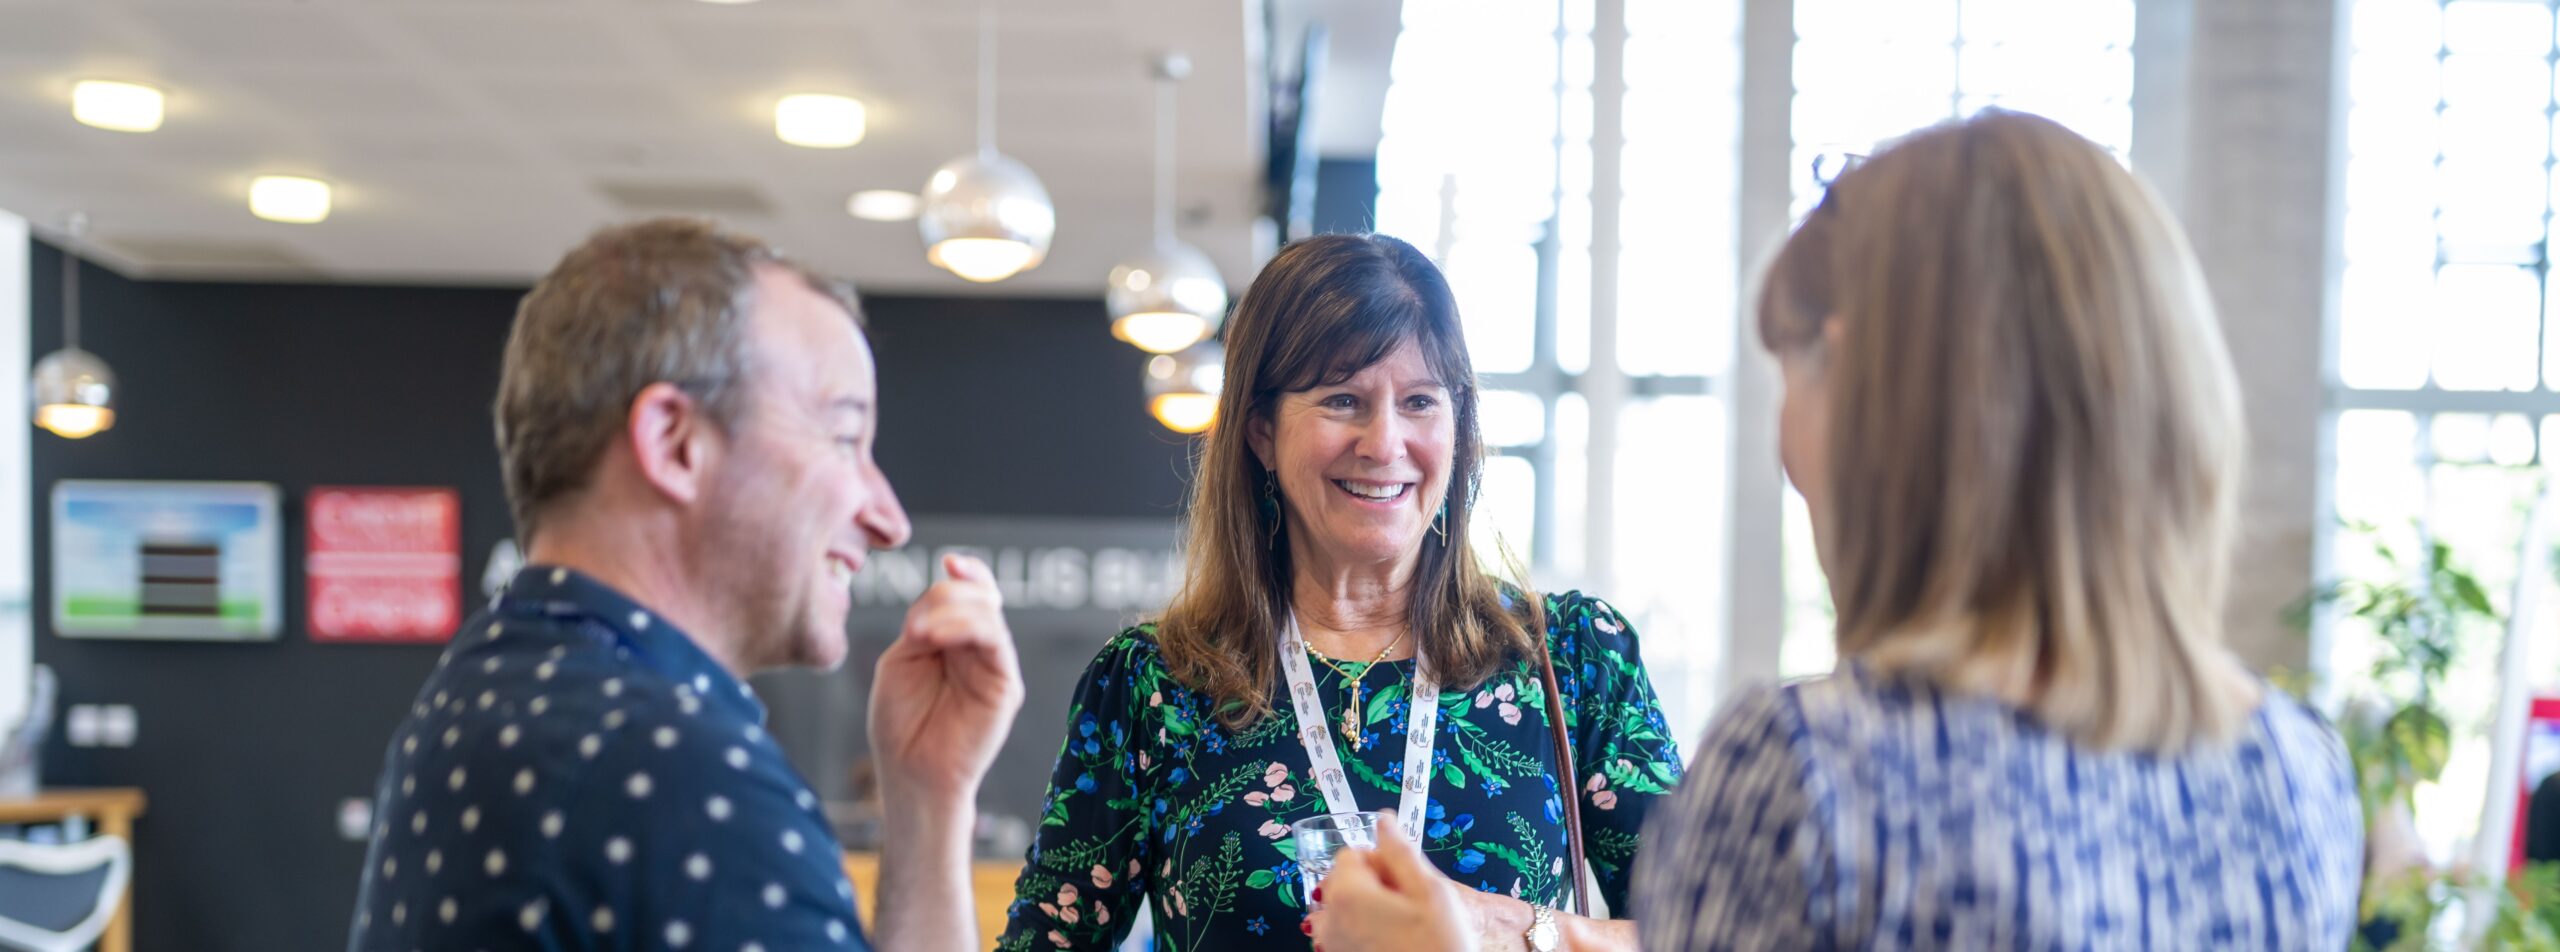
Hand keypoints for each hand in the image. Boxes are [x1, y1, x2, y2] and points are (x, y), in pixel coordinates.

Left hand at [868, 554, 1024, 803]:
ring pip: (989, 614)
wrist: (910, 773)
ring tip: (918, 635)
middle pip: (979, 597)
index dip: (965, 573)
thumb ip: (923, 626)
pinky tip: (936, 640)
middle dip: (947, 596)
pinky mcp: (1006, 687)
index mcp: (955, 639)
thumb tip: (943, 594)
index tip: (949, 562)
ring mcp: (995, 666)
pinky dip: (966, 629)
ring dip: (951, 613)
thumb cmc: (901, 723)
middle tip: (913, 628)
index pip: (969, 593)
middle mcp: (980, 649)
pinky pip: (996, 643)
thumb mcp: (902, 661)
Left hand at [1310, 810, 1478, 951]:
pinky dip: (1363, 931)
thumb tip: (1384, 821)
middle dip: (1372, 883)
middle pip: (1343, 880)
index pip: (1351, 853)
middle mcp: (1330, 920)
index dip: (1381, 860)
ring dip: (1368, 908)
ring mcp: (1331, 946)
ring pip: (1345, 907)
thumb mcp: (1431, 890)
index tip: (1404, 878)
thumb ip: (1401, 850)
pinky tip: (1393, 941)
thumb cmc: (1440, 947)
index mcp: (1348, 895)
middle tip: (1408, 903)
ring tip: (1403, 925)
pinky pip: (1345, 933)